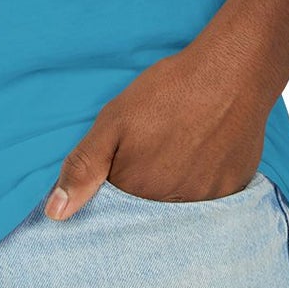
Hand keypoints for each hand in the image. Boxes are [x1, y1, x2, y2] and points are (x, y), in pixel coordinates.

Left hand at [42, 44, 270, 218]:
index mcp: (138, 193)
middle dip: (142, 193)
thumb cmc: (167, 93)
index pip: (114, 212)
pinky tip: (201, 155)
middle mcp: (173, 208)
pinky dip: (201, 185)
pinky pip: (210, 202)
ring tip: (177, 152)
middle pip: (147, 213)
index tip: (120, 167)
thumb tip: (55, 214)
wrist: (231, 73)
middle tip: (154, 151)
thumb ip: (83, 167)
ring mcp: (208, 202)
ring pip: (178, 208)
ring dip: (172, 191)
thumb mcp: (113, 121)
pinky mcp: (233, 191)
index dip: (112, 190)